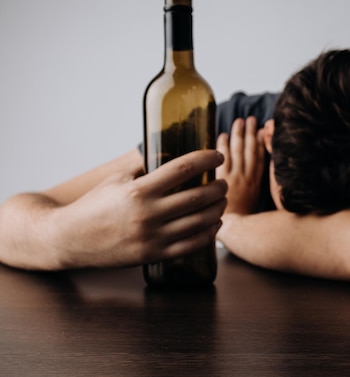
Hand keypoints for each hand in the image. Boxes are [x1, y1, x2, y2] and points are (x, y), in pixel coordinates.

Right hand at [57, 150, 227, 268]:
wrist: (70, 238)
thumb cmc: (95, 204)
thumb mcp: (117, 179)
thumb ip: (145, 167)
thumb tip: (171, 152)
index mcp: (139, 189)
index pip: (183, 168)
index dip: (206, 159)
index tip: (217, 156)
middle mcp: (148, 213)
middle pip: (198, 196)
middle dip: (218, 187)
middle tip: (223, 182)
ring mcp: (152, 236)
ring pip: (200, 221)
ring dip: (218, 209)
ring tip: (222, 201)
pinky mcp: (153, 254)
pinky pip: (191, 245)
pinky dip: (209, 233)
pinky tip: (215, 224)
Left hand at [216, 116, 265, 213]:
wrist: (234, 229)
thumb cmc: (245, 219)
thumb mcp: (257, 201)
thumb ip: (257, 185)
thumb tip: (256, 171)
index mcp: (258, 181)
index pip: (262, 156)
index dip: (263, 141)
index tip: (264, 129)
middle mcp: (248, 176)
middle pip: (251, 149)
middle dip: (251, 132)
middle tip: (252, 119)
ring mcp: (235, 177)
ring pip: (238, 150)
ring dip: (239, 134)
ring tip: (240, 121)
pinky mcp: (222, 179)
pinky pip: (222, 158)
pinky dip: (223, 145)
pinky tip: (223, 136)